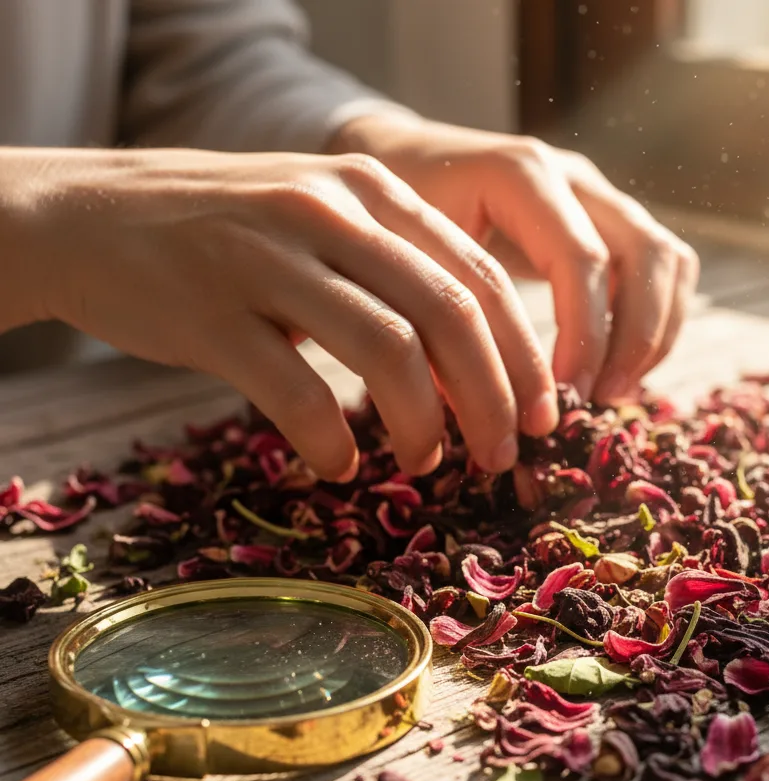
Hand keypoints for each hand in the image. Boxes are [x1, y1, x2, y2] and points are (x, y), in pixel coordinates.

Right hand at [1, 147, 558, 479]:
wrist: (89, 217)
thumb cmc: (226, 237)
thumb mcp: (321, 230)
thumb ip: (397, 279)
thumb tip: (476, 373)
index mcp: (369, 192)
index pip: (478, 278)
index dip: (523, 357)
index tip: (543, 418)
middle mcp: (328, 212)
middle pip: (449, 315)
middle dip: (492, 398)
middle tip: (501, 456)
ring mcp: (267, 258)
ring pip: (386, 350)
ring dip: (423, 423)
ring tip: (426, 464)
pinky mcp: (211, 312)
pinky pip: (296, 392)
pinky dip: (331, 441)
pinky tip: (339, 464)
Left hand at [334, 114, 699, 404]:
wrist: (398, 163)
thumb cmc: (390, 216)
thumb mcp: (400, 258)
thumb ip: (440, 314)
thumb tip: (477, 403)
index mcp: (519, 174)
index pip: (582, 257)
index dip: (585, 334)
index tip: (565, 394)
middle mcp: (571, 177)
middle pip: (647, 252)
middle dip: (634, 337)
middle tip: (599, 398)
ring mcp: (596, 196)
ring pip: (668, 259)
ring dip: (654, 332)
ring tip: (611, 391)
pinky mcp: (606, 224)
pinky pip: (661, 268)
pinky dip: (653, 322)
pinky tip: (614, 369)